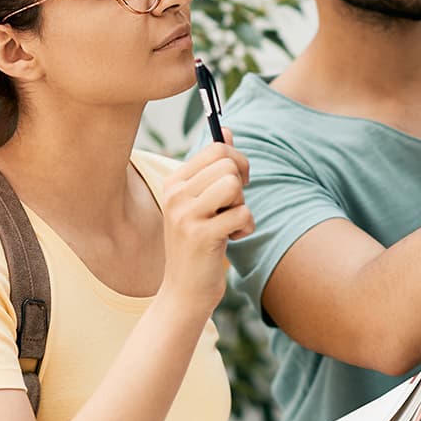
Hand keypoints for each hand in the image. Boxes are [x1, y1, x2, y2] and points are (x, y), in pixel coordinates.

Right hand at [159, 136, 251, 319]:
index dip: (237, 162)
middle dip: (241, 185)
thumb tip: (227, 130)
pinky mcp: (201, 236)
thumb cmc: (198, 243)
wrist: (184, 291)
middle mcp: (175, 194)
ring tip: (229, 223)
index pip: (216, 148)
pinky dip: (246, 227)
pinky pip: (242, 214)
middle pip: (228, 164)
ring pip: (233, 185)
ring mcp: (185, 215)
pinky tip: (231, 239)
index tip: (237, 183)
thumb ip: (213, 167)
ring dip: (242, 206)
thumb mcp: (201, 202)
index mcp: (174, 181)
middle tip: (233, 207)